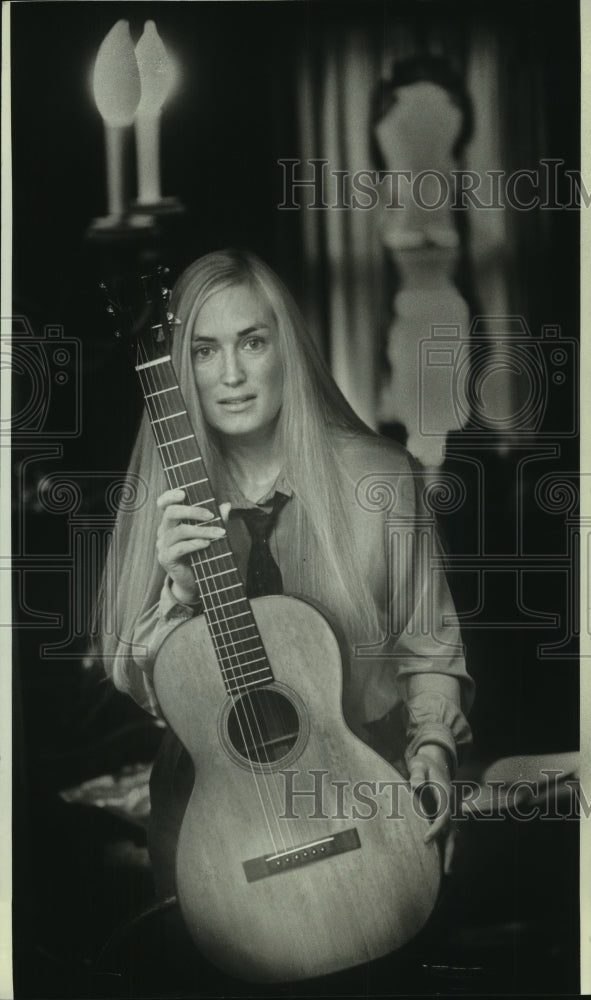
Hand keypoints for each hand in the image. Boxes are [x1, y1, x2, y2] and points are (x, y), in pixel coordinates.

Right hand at [156, 489, 230, 604]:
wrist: (192, 582)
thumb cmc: (200, 554)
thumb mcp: (209, 535)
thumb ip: (216, 520)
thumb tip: (226, 505)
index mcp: (171, 522)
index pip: (164, 504)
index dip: (170, 496)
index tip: (184, 493)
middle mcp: (164, 531)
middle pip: (171, 513)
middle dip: (193, 511)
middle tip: (211, 515)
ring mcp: (163, 545)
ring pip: (180, 531)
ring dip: (202, 530)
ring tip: (220, 533)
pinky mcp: (166, 558)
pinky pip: (179, 548)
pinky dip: (195, 544)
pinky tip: (207, 544)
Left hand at [409, 743, 455, 873]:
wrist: (436, 759)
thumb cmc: (424, 764)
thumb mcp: (420, 764)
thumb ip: (417, 774)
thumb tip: (415, 784)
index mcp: (445, 794)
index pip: (444, 815)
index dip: (436, 829)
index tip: (425, 840)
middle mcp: (452, 805)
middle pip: (454, 831)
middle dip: (450, 851)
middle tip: (446, 871)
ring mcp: (452, 810)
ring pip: (454, 835)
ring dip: (451, 853)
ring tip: (447, 873)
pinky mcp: (448, 813)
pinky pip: (450, 833)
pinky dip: (447, 847)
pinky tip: (442, 861)